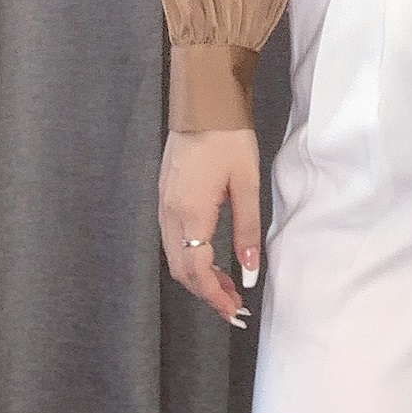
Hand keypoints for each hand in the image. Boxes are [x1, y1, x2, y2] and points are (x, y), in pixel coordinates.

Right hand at [159, 126, 260, 324]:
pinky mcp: (164, 195)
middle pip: (180, 269)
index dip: (214, 296)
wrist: (203, 102)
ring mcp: (163, 203)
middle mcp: (169, 212)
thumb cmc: (229, 138)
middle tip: (232, 304)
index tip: (233, 310)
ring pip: (173, 255)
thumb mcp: (246, 184)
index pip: (197, 270)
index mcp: (191, 212)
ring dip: (196, 276)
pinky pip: (170, 239)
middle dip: (205, 291)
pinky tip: (208, 256)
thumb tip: (248, 271)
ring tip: (225, 284)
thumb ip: (247, 231)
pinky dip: (188, 256)